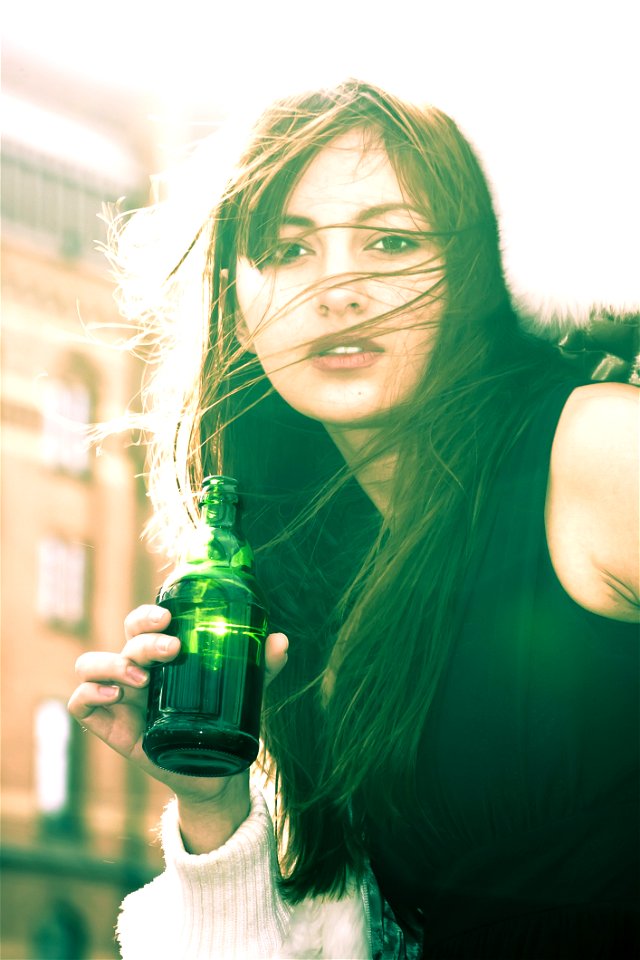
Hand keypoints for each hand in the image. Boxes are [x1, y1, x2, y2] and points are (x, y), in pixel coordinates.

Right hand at [68, 604, 288, 806]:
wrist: (214, 774)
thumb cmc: (223, 721)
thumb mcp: (245, 692)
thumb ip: (261, 667)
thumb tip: (281, 641)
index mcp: (162, 655)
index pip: (143, 622)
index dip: (148, 615)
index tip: (168, 619)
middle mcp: (136, 670)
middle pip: (123, 640)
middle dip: (143, 640)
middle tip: (170, 650)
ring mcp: (119, 697)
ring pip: (90, 665)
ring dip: (113, 665)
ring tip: (142, 681)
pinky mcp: (108, 726)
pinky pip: (80, 703)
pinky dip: (89, 694)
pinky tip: (114, 698)